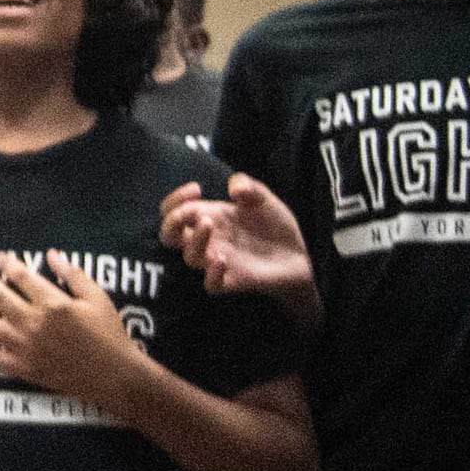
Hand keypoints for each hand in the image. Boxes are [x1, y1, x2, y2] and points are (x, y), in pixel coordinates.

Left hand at [0, 252, 144, 412]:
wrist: (115, 377)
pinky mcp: (24, 369)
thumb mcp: (97, 298)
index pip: (20, 276)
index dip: (6, 263)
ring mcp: (26, 348)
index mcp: (52, 304)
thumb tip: (51, 254)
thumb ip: (73, 275)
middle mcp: (34, 324)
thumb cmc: (110, 335)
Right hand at [159, 175, 311, 295]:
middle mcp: (209, 240)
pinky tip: (223, 260)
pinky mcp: (233, 281)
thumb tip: (233, 188)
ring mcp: (218, 261)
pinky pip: (211, 285)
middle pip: (169, 236)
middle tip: (190, 212)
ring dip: (195, 240)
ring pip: (189, 258)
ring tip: (210, 224)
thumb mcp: (262, 197)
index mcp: (209, 217)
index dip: (175, 198)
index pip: (173, 210)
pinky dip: (212, 274)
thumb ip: (248, 185)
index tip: (197, 188)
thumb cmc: (275, 225)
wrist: (300, 255)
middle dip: (172, 222)